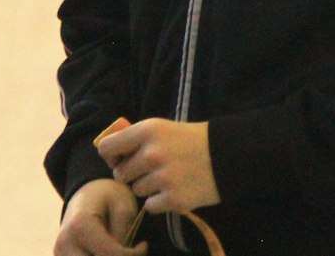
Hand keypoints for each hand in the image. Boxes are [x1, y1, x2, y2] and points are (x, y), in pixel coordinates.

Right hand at [54, 178, 145, 255]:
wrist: (87, 194)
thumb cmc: (109, 197)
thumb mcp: (124, 206)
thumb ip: (123, 234)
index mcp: (80, 225)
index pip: (110, 255)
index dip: (133, 255)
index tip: (144, 245)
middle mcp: (64, 243)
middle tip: (133, 252)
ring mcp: (59, 254)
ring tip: (121, 252)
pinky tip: (109, 254)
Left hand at [97, 117, 221, 214]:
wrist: (228, 155)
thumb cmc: (193, 140)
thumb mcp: (163, 128)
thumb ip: (135, 137)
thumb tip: (106, 148)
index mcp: (148, 130)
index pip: (107, 148)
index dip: (112, 156)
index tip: (123, 159)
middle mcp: (152, 153)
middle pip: (120, 174)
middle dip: (133, 174)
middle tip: (154, 168)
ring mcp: (163, 177)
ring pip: (136, 190)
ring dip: (149, 187)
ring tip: (169, 177)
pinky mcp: (173, 198)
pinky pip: (150, 206)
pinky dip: (160, 201)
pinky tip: (176, 189)